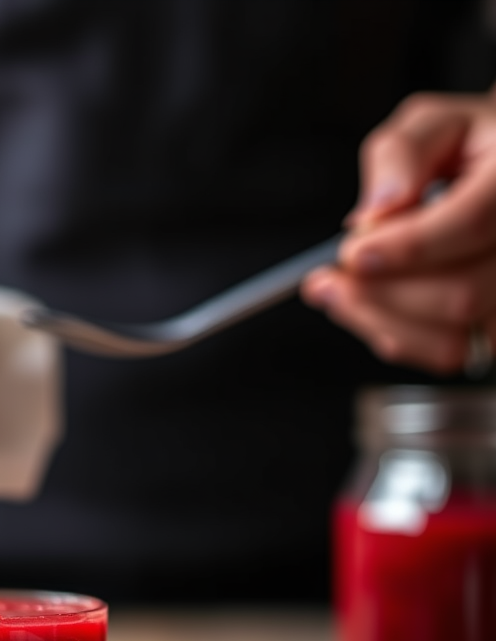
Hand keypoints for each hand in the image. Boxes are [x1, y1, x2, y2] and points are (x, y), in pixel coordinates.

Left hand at [301, 89, 495, 373]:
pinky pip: (446, 355)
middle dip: (380, 294)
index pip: (472, 223)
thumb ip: (402, 152)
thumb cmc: (469, 148)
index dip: (407, 247)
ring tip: (338, 295)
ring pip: (452, 341)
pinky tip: (374, 309)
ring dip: (379, 322)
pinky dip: (397, 337)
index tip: (353, 252)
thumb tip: (379, 208)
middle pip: (460, 295)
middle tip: (328, 279)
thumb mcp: (434, 124)